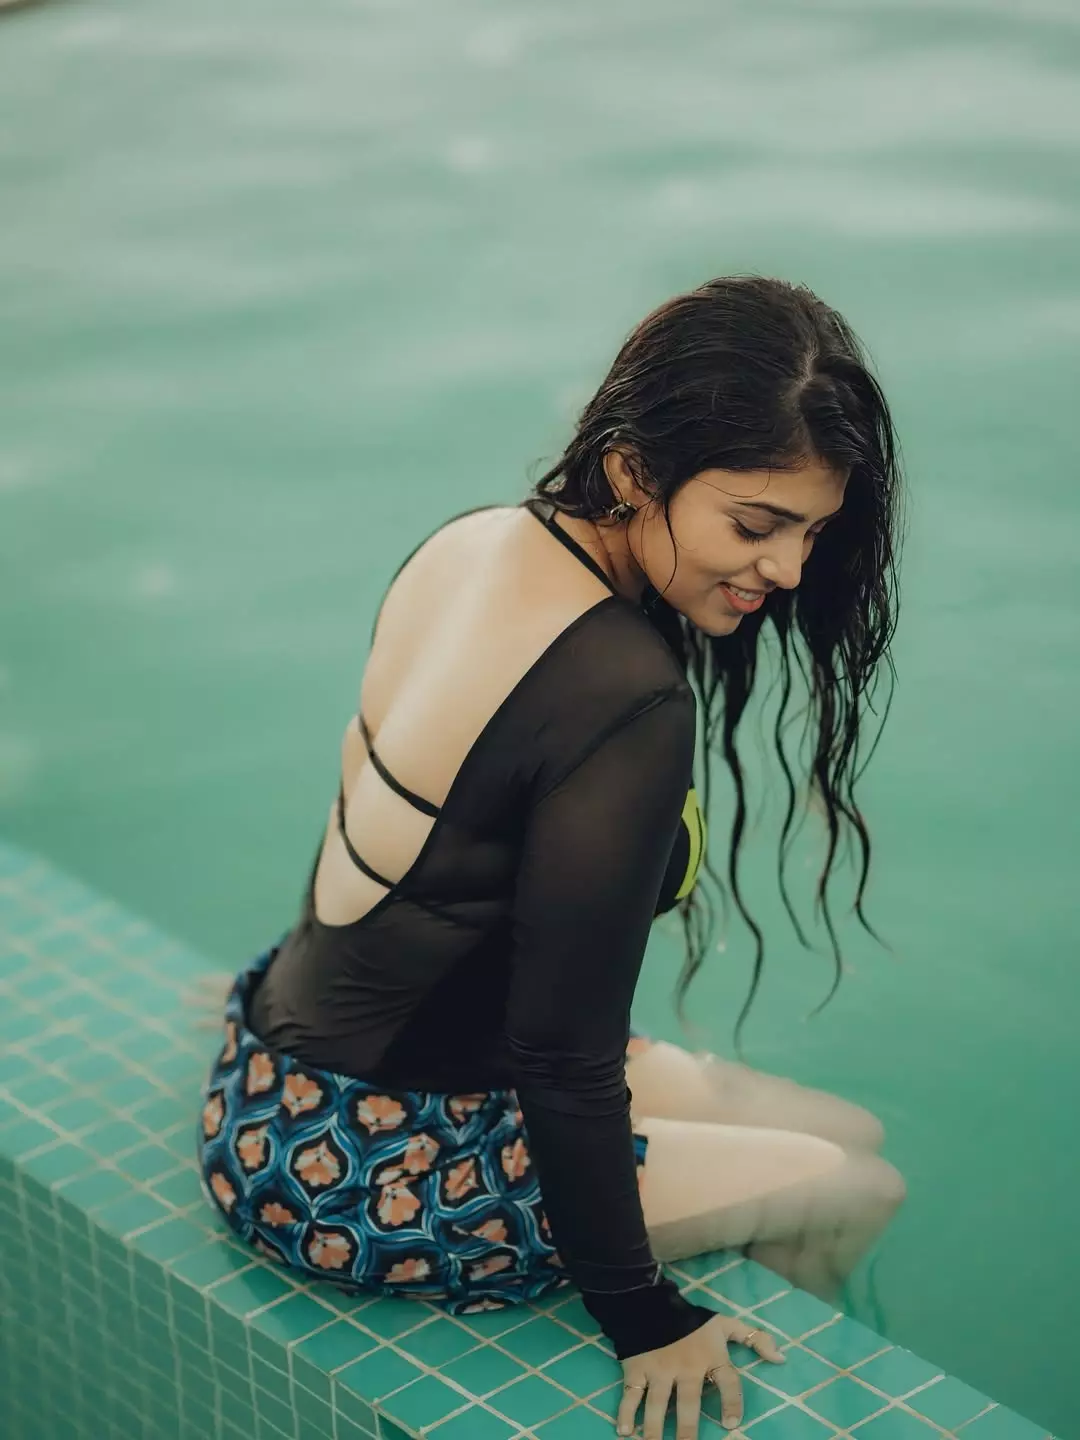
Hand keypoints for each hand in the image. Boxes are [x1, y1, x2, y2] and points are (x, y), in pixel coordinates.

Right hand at [617, 1312, 784, 1436]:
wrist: (650, 1301)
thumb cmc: (691, 1320)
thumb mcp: (724, 1324)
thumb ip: (753, 1339)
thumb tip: (781, 1359)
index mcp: (710, 1357)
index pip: (727, 1381)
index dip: (731, 1402)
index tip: (731, 1424)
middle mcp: (685, 1367)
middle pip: (687, 1402)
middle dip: (687, 1429)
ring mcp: (659, 1370)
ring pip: (656, 1404)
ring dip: (654, 1429)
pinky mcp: (636, 1369)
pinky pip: (631, 1394)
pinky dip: (626, 1413)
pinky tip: (625, 1433)